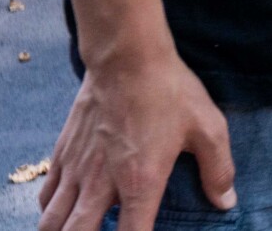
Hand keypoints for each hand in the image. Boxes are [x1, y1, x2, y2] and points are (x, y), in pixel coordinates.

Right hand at [36, 45, 234, 230]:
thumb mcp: (208, 127)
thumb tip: (226, 202)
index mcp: (140, 183)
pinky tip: (66, 211)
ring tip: (80, 230)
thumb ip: (218, 169)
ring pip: (50, 224)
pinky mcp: (62, 155)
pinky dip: (51, 213)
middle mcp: (100, 185)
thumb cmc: (169, 91)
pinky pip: (45, 197)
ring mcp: (76, 171)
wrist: (127, 58)